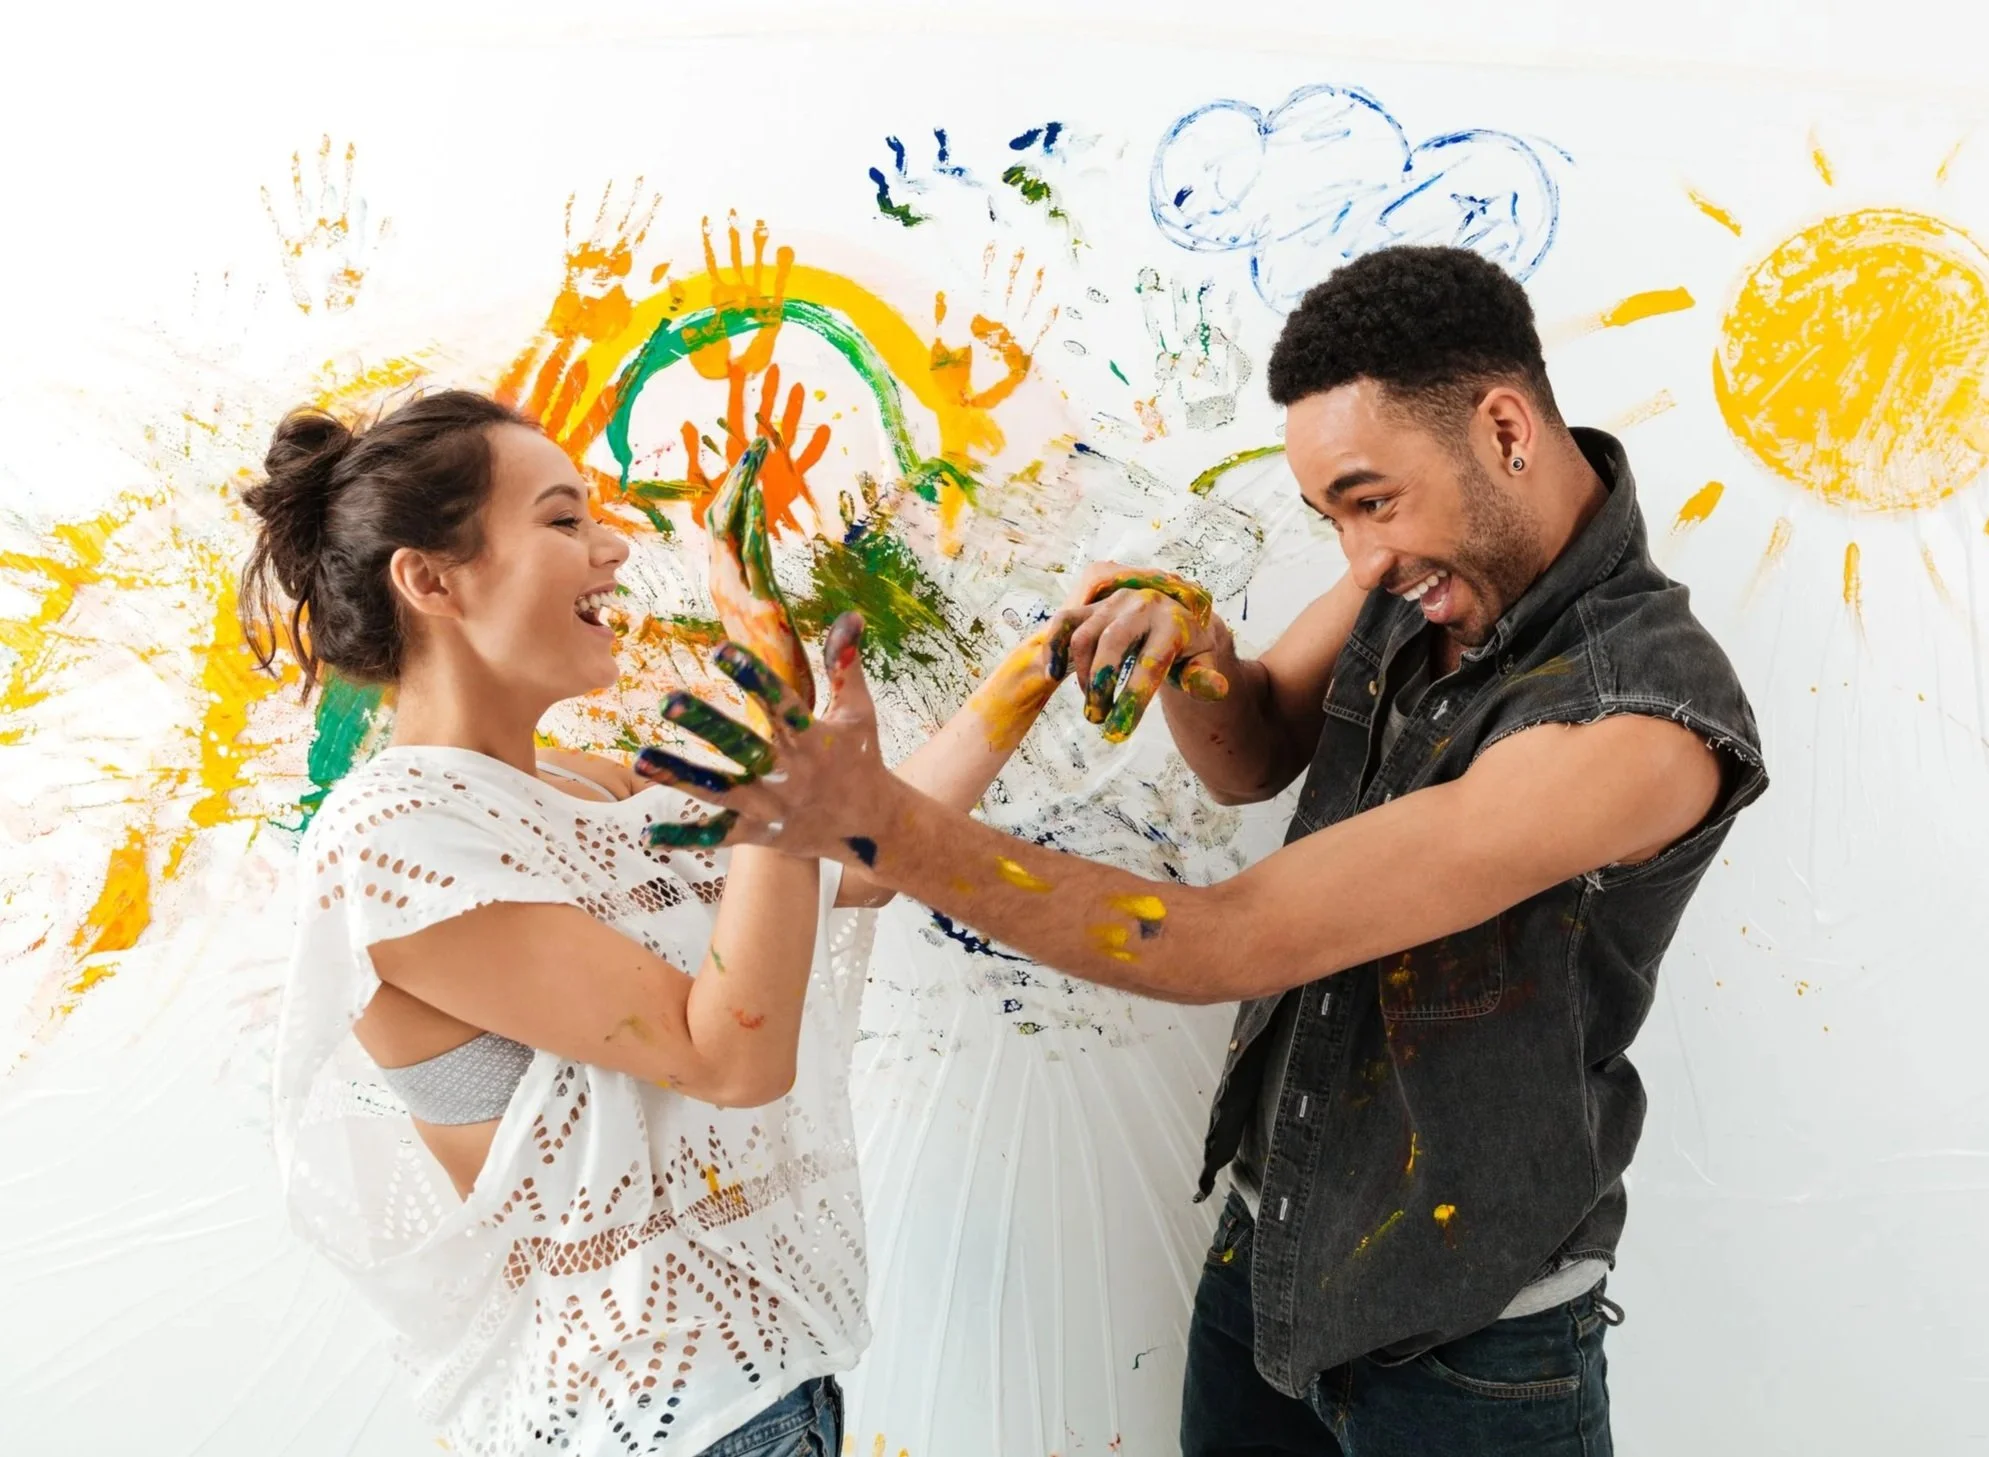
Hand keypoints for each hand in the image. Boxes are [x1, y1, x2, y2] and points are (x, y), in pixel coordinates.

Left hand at [634, 615, 888, 857]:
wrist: (869, 828)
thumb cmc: (861, 760)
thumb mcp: (858, 711)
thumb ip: (844, 664)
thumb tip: (849, 613)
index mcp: (814, 739)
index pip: (780, 703)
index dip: (752, 677)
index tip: (721, 650)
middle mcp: (790, 773)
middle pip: (743, 747)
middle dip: (706, 724)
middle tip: (668, 701)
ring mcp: (771, 807)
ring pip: (720, 791)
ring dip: (680, 776)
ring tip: (641, 759)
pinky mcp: (758, 833)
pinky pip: (717, 835)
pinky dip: (684, 837)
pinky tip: (646, 833)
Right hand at [706, 438, 815, 714]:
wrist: (780, 731)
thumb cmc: (775, 688)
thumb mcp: (767, 635)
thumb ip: (760, 604)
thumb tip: (759, 579)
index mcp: (731, 594)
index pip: (724, 533)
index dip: (734, 497)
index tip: (749, 464)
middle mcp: (729, 593)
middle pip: (724, 525)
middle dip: (738, 483)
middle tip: (755, 445)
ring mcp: (742, 602)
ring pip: (734, 536)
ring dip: (745, 494)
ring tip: (756, 457)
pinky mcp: (762, 614)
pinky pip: (753, 563)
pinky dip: (753, 528)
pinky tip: (760, 500)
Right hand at [1042, 563, 1231, 741]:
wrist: (1176, 616)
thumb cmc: (1188, 648)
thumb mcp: (1203, 663)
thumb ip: (1204, 678)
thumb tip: (1214, 689)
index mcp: (1174, 621)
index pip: (1151, 663)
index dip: (1133, 698)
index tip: (1119, 731)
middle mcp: (1142, 605)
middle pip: (1112, 643)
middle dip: (1100, 685)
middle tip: (1098, 718)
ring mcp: (1114, 602)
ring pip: (1085, 636)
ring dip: (1082, 674)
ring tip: (1092, 702)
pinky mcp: (1093, 605)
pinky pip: (1065, 621)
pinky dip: (1054, 646)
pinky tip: (1052, 673)